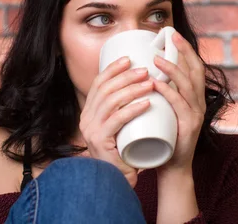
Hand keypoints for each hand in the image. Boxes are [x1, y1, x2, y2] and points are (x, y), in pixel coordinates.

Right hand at [79, 57, 153, 187]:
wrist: (117, 180)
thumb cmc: (124, 151)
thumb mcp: (121, 125)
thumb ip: (124, 109)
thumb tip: (142, 84)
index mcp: (90, 112)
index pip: (98, 83)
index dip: (112, 69)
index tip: (129, 58)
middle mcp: (86, 119)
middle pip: (105, 89)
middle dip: (126, 76)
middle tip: (145, 70)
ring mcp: (91, 130)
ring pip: (111, 102)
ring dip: (132, 89)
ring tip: (150, 84)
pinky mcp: (100, 141)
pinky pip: (117, 120)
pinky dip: (133, 109)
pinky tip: (146, 103)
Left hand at [152, 31, 205, 175]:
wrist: (170, 165)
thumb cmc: (164, 134)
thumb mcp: (164, 109)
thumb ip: (161, 92)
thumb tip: (144, 72)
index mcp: (194, 97)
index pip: (195, 68)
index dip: (186, 50)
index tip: (174, 35)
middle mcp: (199, 103)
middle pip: (196, 71)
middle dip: (184, 52)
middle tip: (171, 37)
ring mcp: (196, 115)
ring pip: (187, 86)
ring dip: (172, 70)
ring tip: (156, 59)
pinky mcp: (189, 127)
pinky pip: (179, 105)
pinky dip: (167, 92)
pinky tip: (156, 83)